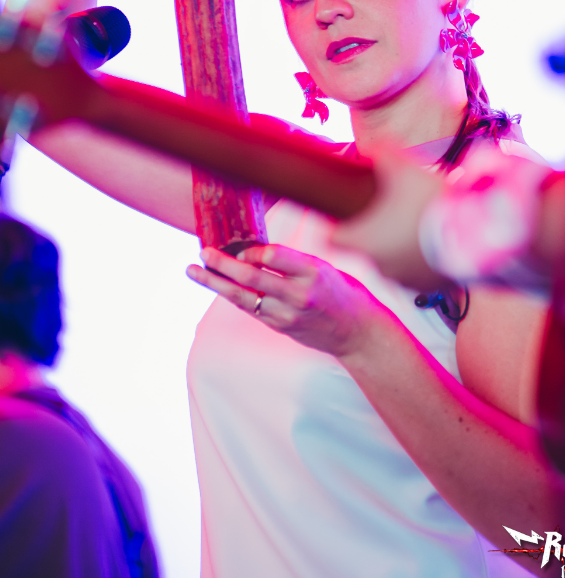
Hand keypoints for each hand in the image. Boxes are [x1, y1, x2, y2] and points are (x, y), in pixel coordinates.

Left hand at [186, 244, 383, 357]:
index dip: (252, 250)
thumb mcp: (324, 266)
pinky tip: (219, 285)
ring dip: (216, 283)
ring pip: (243, 298)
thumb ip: (293, 262)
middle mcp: (298, 295)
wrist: (357, 331)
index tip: (240, 246)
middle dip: (222, 264)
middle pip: (251, 278)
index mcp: (313, 272)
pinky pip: (251, 309)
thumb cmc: (343, 292)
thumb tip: (256, 252)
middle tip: (203, 252)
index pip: (273, 256)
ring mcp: (287, 314)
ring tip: (194, 270)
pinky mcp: (280, 327)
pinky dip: (233, 295)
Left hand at [331, 150, 445, 290]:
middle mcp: (378, 266)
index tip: (338, 219)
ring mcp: (404, 280)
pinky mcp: (430, 287)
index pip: (330, 239)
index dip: (331, 227)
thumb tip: (378, 144)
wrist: (473, 235)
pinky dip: (422, 262)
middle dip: (374, 233)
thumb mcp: (404, 169)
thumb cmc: (430, 204)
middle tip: (389, 214)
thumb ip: (385, 154)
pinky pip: (418, 275)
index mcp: (363, 241)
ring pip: (392, 263)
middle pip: (365, 249)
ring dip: (399, 249)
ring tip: (415, 228)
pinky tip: (433, 245)